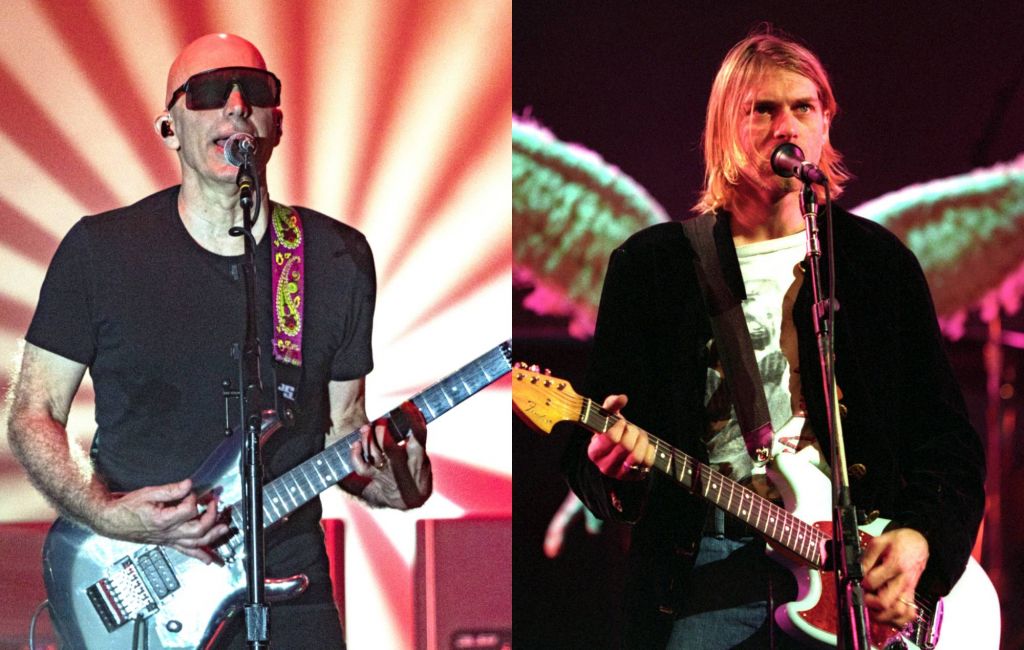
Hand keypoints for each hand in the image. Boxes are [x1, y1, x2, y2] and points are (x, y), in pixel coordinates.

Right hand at [94, 479, 228, 563]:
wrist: (111, 520)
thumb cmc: (126, 508)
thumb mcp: (147, 493)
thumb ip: (170, 490)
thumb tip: (188, 485)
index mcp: (163, 520)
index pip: (189, 509)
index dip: (193, 497)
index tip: (191, 490)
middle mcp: (167, 533)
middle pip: (198, 530)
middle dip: (212, 516)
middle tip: (216, 503)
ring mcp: (168, 540)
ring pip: (196, 543)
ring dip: (213, 537)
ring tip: (224, 529)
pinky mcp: (166, 542)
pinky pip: (186, 552)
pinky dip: (200, 555)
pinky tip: (210, 560)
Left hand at [349, 412, 431, 509]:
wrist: (410, 501)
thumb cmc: (416, 471)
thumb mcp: (422, 457)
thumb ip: (416, 438)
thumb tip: (411, 411)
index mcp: (418, 457)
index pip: (418, 435)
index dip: (413, 419)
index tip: (406, 404)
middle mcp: (402, 466)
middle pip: (389, 448)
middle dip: (382, 433)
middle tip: (381, 421)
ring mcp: (387, 473)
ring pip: (374, 455)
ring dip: (368, 439)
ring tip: (366, 428)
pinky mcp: (374, 478)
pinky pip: (362, 467)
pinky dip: (356, 455)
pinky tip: (356, 444)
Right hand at [586, 394, 650, 480]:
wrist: (618, 451)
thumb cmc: (611, 431)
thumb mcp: (607, 417)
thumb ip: (611, 404)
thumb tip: (622, 398)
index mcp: (594, 451)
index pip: (610, 439)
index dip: (619, 427)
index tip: (621, 423)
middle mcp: (605, 466)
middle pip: (625, 446)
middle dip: (632, 432)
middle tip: (631, 428)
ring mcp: (620, 473)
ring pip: (637, 456)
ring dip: (642, 441)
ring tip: (639, 436)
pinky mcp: (634, 476)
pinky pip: (647, 462)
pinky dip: (649, 450)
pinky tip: (644, 446)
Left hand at [860, 527, 928, 626]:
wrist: (918, 544)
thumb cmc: (899, 542)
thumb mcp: (879, 542)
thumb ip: (867, 558)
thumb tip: (858, 572)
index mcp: (895, 565)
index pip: (873, 582)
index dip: (861, 583)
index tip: (858, 581)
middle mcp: (903, 581)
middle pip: (886, 603)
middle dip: (869, 604)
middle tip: (864, 597)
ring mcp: (908, 590)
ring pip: (898, 613)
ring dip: (882, 615)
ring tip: (872, 608)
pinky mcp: (911, 595)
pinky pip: (908, 615)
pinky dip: (897, 620)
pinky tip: (886, 615)